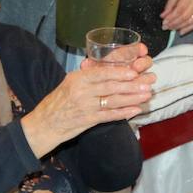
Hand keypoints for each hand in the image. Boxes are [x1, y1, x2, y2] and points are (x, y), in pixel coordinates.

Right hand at [20, 45, 154, 156]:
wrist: (44, 124)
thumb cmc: (58, 101)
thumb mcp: (69, 83)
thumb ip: (87, 76)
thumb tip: (107, 69)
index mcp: (77, 78)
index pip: (101, 73)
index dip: (119, 72)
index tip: (134, 71)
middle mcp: (81, 91)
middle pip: (111, 86)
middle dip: (132, 84)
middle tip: (148, 82)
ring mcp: (85, 107)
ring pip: (113, 101)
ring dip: (132, 98)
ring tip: (146, 94)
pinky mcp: (88, 120)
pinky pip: (109, 115)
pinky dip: (123, 113)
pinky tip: (135, 110)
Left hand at [160, 0, 192, 33]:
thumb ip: (169, 5)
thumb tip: (163, 16)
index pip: (179, 9)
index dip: (171, 17)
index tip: (164, 22)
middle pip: (185, 16)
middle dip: (174, 23)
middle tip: (166, 27)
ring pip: (191, 20)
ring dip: (180, 26)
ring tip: (172, 29)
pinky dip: (189, 28)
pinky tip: (181, 31)